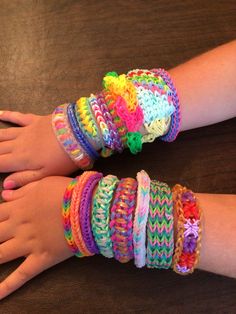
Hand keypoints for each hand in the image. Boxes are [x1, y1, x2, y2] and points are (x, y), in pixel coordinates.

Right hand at [0, 111, 77, 187]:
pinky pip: (18, 117)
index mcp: (21, 159)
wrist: (81, 133)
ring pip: (3, 133)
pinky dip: (8, 115)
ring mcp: (26, 130)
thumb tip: (5, 185)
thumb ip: (25, 179)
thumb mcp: (47, 174)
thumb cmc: (65, 158)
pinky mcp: (36, 120)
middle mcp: (18, 144)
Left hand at [0, 176, 73, 298]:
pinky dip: (7, 287)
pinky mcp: (41, 259)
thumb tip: (2, 195)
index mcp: (19, 208)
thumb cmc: (67, 191)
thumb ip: (22, 190)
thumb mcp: (43, 183)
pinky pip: (21, 275)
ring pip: (0, 255)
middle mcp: (18, 227)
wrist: (87, 207)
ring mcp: (28, 245)